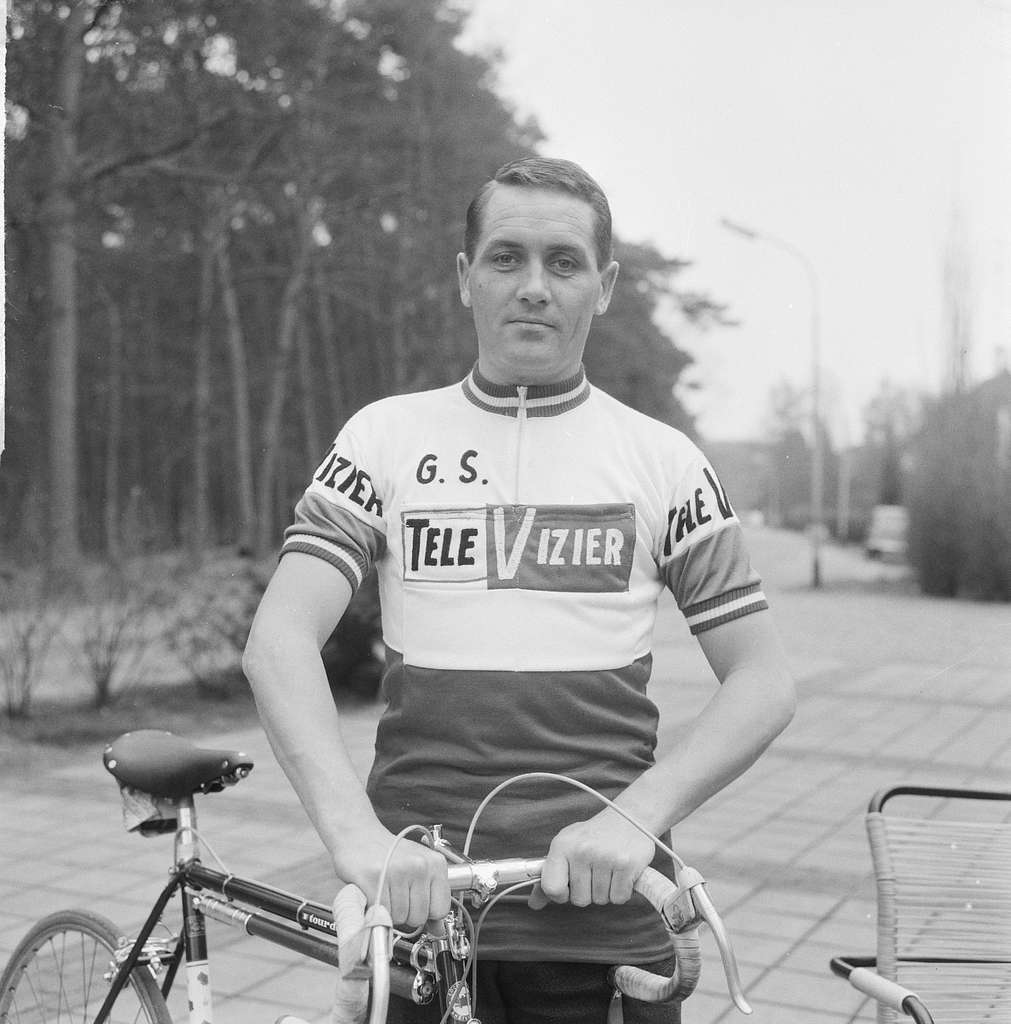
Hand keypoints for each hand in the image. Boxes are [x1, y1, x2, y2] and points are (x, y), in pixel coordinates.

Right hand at [337, 826, 450, 930]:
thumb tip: (439, 930)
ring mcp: (397, 871)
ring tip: (383, 890)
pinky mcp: (373, 878)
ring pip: (399, 918)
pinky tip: (372, 892)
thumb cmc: (388, 851)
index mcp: (435, 863)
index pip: (441, 909)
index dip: (426, 913)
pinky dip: (374, 909)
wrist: (358, 833)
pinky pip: (380, 913)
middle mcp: (419, 865)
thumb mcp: (417, 868)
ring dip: (388, 912)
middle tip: (394, 894)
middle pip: (419, 917)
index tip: (414, 904)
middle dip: (404, 913)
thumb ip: (430, 897)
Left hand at [529, 809, 655, 909]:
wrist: (630, 817)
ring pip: (600, 900)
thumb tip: (534, 904)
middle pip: (579, 900)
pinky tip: (621, 872)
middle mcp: (581, 850)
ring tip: (609, 867)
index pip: (551, 887)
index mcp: (562, 845)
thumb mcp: (568, 847)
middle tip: (595, 870)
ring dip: (605, 890)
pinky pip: (619, 898)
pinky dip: (621, 891)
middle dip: (588, 891)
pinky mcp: (626, 865)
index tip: (569, 886)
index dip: (560, 894)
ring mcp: (604, 857)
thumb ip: (550, 874)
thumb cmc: (595, 836)